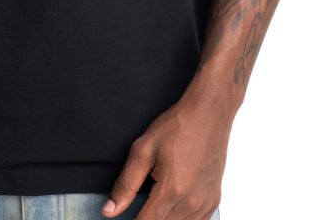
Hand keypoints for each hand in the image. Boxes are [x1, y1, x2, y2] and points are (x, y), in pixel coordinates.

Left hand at [101, 92, 231, 219]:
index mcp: (172, 190)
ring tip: (157, 197)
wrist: (209, 114)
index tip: (126, 216)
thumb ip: (126, 184)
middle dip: (147, 218)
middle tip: (142, 200)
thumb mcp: (143, 149)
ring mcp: (206, 204)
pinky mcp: (214, 201)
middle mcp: (192, 203)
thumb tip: (110, 210)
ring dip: (164, 218)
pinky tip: (173, 202)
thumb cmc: (177, 127)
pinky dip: (181, 218)